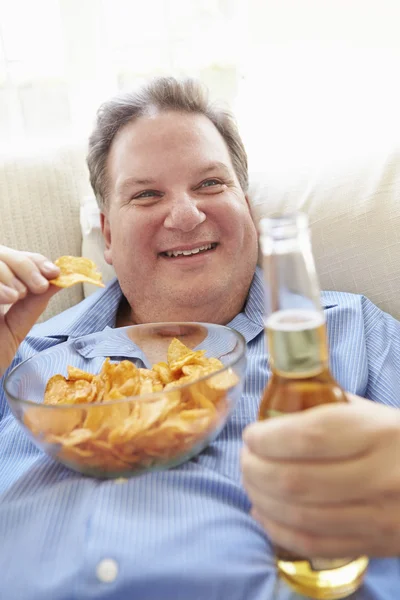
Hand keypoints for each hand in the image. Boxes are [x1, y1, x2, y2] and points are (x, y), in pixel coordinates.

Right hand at [0, 245, 60, 376]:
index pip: (15, 258)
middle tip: (40, 286)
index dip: (36, 261)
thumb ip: (36, 301)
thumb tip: (61, 279)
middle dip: (26, 266)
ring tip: (19, 296)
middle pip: (2, 253)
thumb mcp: (19, 324)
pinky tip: (9, 298)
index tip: (55, 273)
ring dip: (11, 274)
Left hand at [241, 395, 399, 557]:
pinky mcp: (375, 546)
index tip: (252, 434)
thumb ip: (332, 408)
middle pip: (295, 480)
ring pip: (299, 515)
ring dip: (260, 498)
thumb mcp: (379, 414)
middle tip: (246, 457)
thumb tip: (281, 406)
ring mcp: (377, 518)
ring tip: (250, 481)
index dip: (269, 437)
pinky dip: (278, 528)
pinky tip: (263, 511)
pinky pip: (314, 543)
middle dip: (255, 468)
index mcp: (379, 434)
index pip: (309, 437)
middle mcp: (379, 478)